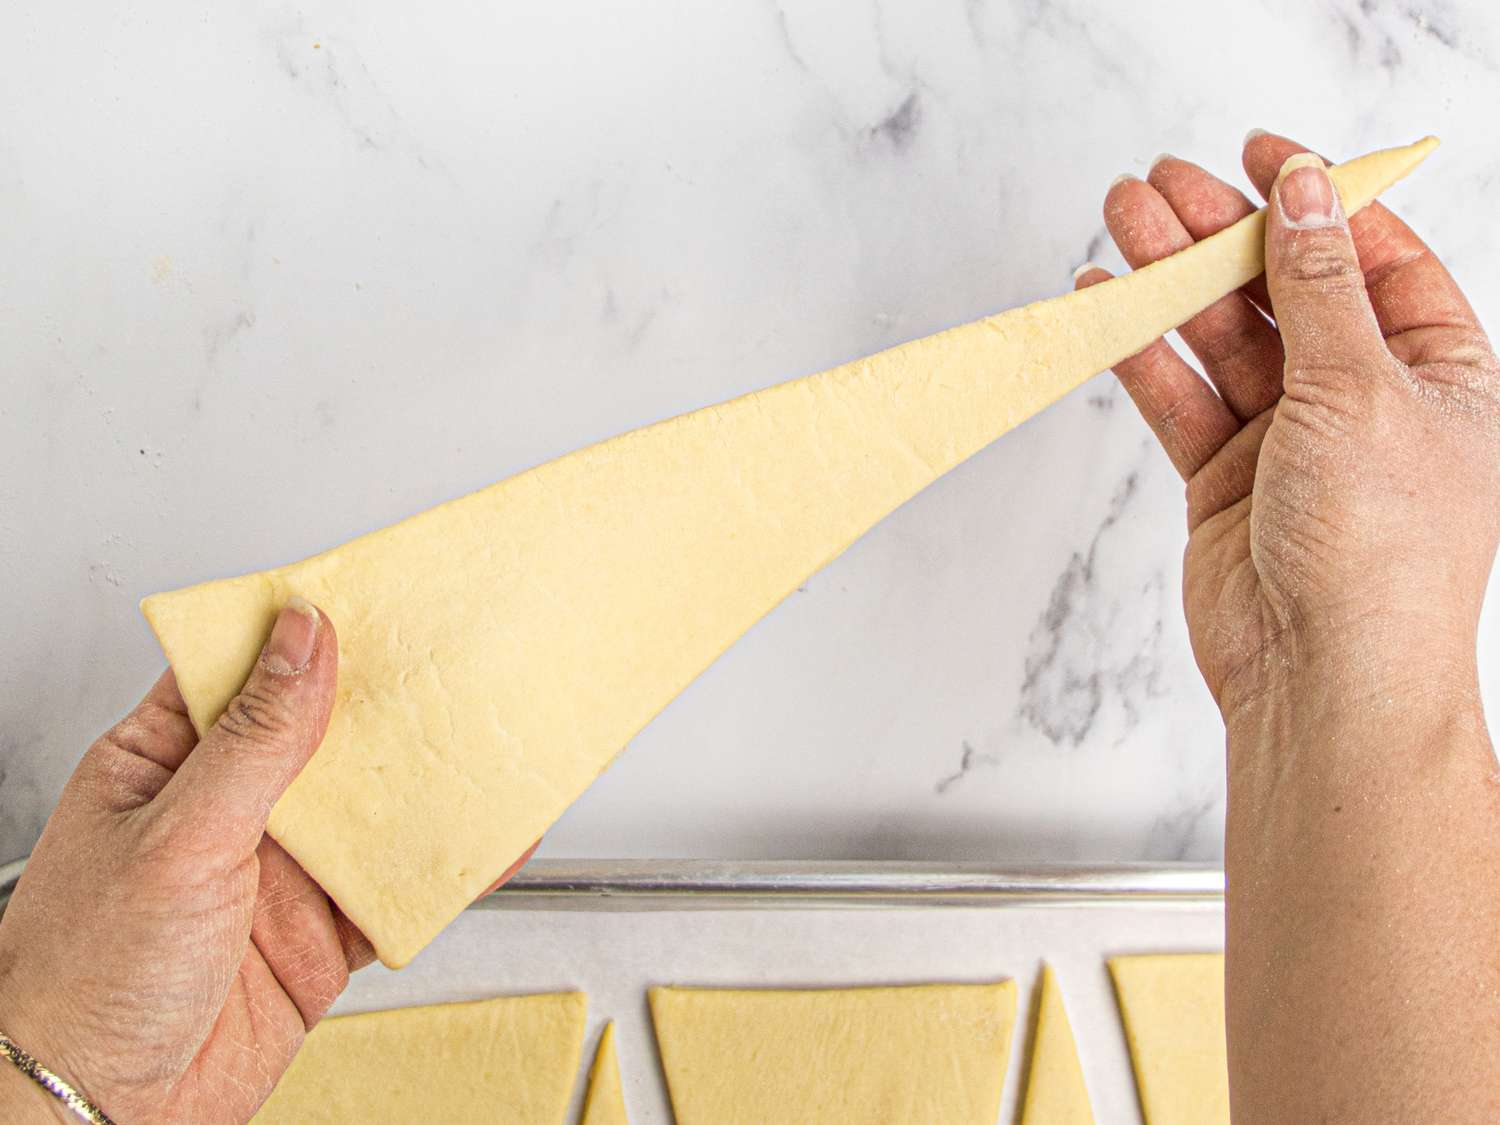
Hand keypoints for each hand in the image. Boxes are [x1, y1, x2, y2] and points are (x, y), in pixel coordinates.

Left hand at [0, 600, 538, 1123]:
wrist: (99, 1115)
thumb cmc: (82, 980)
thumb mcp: (177, 837)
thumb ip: (256, 741)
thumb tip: (302, 640)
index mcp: (165, 763)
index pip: (243, 671)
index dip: (306, 631)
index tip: (372, 595)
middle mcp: (225, 810)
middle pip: (323, 735)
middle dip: (386, 703)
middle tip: (455, 660)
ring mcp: (276, 872)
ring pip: (369, 810)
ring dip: (426, 783)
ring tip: (487, 739)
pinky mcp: (318, 933)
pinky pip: (395, 888)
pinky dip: (446, 866)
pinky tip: (488, 841)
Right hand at [1077, 131, 1499, 720]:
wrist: (1322, 678)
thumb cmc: (1380, 553)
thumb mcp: (1360, 390)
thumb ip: (1318, 286)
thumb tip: (1307, 192)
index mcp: (1439, 372)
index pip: (1376, 259)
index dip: (1321, 198)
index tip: (1263, 154)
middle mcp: (1366, 401)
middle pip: (1286, 291)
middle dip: (1225, 234)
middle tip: (1162, 185)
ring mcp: (1292, 441)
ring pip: (1224, 339)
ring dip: (1173, 283)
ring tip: (1122, 224)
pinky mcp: (1227, 479)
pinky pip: (1180, 399)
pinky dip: (1143, 355)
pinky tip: (1109, 309)